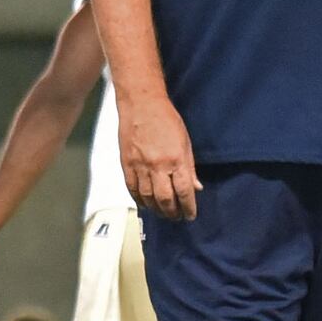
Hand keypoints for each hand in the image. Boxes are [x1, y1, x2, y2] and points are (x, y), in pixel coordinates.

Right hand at [120, 90, 199, 221]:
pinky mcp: (126, 163)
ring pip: (148, 197)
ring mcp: (140, 166)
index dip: (188, 207)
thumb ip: (190, 167)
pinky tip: (145, 203)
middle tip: (176, 217)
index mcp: (176, 159)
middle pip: (165, 199)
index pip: (184, 192)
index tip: (190, 215)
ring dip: (156, 209)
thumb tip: (195, 187)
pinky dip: (139, 199)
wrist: (141, 103)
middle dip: (172, 212)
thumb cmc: (166, 118)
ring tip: (162, 213)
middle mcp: (158, 166)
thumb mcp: (185, 141)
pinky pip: (132, 188)